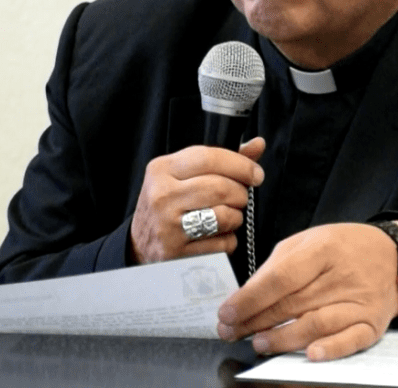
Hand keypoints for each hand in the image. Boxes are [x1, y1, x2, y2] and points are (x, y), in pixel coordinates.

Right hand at [128, 137, 264, 263]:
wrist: (140, 244)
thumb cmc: (168, 204)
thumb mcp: (183, 174)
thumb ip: (221, 159)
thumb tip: (258, 144)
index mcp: (162, 169)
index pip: (209, 158)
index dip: (240, 164)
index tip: (256, 174)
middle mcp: (162, 196)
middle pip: (221, 187)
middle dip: (241, 193)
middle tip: (241, 197)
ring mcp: (169, 227)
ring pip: (225, 215)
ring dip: (237, 216)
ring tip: (227, 216)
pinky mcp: (179, 253)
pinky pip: (223, 243)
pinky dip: (229, 239)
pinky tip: (216, 235)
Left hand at [216, 222, 397, 361]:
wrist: (393, 255)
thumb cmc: (342, 249)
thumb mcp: (308, 242)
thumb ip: (277, 267)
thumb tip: (246, 297)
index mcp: (323, 249)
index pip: (280, 277)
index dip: (250, 298)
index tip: (227, 312)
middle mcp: (342, 275)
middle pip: (293, 303)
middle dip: (256, 321)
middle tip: (231, 331)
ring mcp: (359, 301)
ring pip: (317, 323)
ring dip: (284, 337)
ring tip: (259, 343)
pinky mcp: (372, 323)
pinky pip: (351, 339)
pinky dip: (331, 349)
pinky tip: (311, 355)